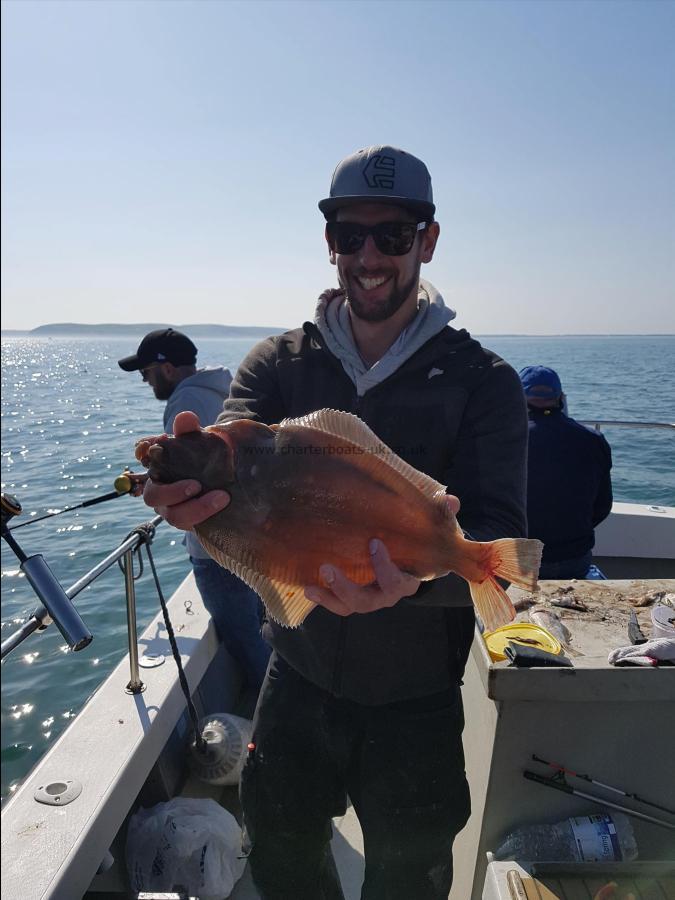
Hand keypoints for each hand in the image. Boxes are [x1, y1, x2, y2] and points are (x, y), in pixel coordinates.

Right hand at [141, 411, 229, 528]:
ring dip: (198, 508)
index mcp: (159, 466)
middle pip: (153, 496)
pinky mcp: (192, 523)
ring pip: (175, 516)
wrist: (230, 479)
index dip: (144, 453)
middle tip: (196, 485)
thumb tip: (186, 418)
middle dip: (173, 492)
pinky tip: (225, 507)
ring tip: (222, 497)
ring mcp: (175, 509)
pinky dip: (208, 516)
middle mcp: (161, 490)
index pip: (143, 458)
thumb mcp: (201, 442)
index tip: (152, 449)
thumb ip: (191, 431)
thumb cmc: (207, 457)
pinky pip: (194, 525)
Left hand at [304, 494, 459, 615]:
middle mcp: (387, 594)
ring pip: (350, 606)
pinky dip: (323, 598)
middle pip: (368, 601)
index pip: (398, 582)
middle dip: (347, 588)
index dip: (386, 568)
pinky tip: (307, 588)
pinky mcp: (352, 594)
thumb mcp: (433, 530)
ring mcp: (369, 596)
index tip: (374, 543)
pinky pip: (337, 603)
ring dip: (330, 596)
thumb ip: (442, 517)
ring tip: (312, 584)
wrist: (413, 559)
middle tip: (329, 569)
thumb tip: (450, 500)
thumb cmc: (421, 542)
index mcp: (408, 579)